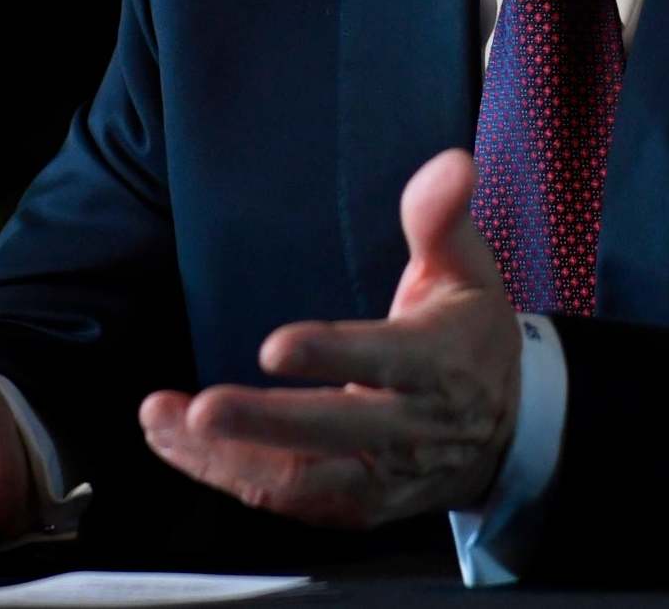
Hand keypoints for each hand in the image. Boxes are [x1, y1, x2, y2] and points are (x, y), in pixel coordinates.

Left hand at [138, 149, 519, 527]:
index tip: (275, 348)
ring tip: (165, 421)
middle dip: (262, 425)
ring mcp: (380, 477)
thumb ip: (441, 217)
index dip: (332, 356)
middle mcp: (409, 429)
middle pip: (333, 434)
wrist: (504, 433)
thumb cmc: (469, 336)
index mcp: (439, 365)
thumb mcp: (467, 269)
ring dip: (226, 458)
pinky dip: (227, 476)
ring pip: (301, 481)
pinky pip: (287, 500)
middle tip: (202, 408)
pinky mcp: (353, 505)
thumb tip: (450, 162)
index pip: (386, 362)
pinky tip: (177, 444)